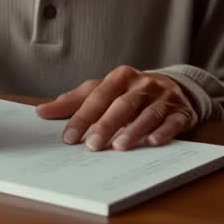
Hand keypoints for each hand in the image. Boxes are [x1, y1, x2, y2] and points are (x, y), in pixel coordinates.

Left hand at [35, 66, 196, 150]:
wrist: (176, 88)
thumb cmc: (130, 92)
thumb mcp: (103, 91)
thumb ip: (74, 101)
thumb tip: (42, 111)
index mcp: (119, 77)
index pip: (97, 97)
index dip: (82, 117)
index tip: (69, 137)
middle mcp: (142, 84)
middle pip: (121, 105)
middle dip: (106, 125)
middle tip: (92, 145)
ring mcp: (163, 97)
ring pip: (147, 113)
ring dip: (133, 130)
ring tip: (120, 146)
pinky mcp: (181, 111)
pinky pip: (172, 121)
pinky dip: (163, 131)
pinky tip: (153, 142)